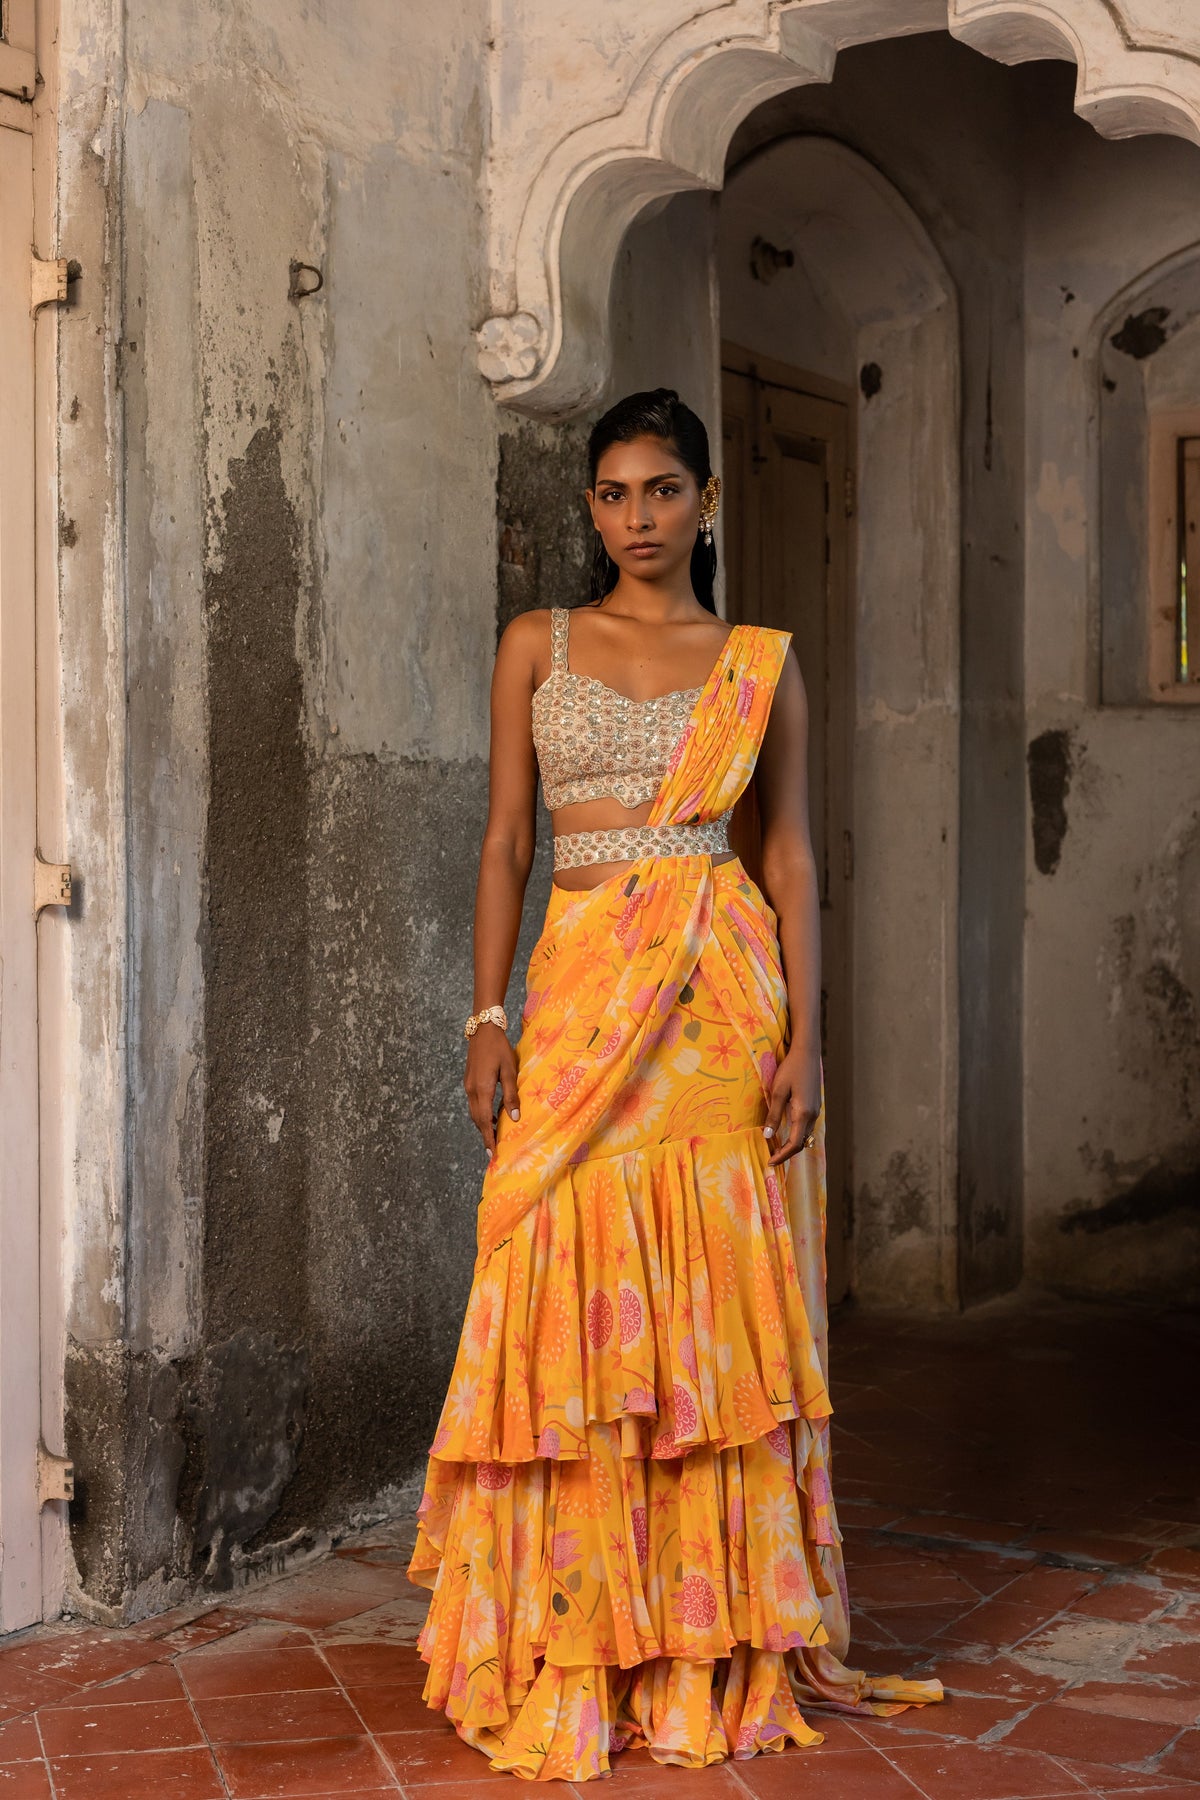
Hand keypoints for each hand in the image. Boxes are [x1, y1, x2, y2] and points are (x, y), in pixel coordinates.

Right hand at [464, 1022, 519, 1157]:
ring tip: (493, 1136)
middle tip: (493, 1151)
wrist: (483, 1029)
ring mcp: (468, 1086)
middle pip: (477, 1119)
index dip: (489, 1138)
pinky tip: (490, 1116)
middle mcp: (472, 1090)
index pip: (484, 1121)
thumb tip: (514, 1117)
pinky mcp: (469, 1081)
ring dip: (482, 1126)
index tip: (493, 1153)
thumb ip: (510, 1094)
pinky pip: (474, 1104)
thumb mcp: (510, 1070)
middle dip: (485, 1136)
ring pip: (474, 1112)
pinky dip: (481, 1114)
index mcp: (482, 1089)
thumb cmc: (499, 1048)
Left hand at [763, 1043, 820, 1165]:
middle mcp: (813, 1115)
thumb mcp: (778, 1091)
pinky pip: (806, 1126)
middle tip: (771, 1159)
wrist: (807, 1053)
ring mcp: (816, 1111)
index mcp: (803, 1113)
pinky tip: (786, 1133)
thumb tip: (767, 1135)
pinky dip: (797, 1134)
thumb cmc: (791, 1069)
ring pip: (805, 1135)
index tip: (770, 1162)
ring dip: (792, 1144)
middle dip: (787, 1153)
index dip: (782, 1155)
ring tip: (776, 1149)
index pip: (794, 1144)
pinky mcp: (815, 1106)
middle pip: (801, 1143)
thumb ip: (774, 1115)